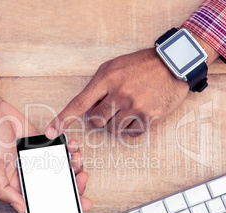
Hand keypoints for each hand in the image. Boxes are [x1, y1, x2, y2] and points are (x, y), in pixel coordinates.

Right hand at [0, 74, 91, 212]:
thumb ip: (2, 190)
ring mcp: (39, 160)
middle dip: (75, 185)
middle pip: (58, 187)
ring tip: (77, 159)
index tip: (79, 204)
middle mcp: (30, 175)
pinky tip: (72, 147)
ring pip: (63, 169)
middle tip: (82, 177)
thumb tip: (20, 209)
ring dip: (75, 166)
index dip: (62, 205)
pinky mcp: (44, 146)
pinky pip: (62, 151)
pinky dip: (70, 150)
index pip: (42, 201)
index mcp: (17, 185)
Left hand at [45, 31, 218, 137]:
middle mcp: (119, 94)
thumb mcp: (114, 67)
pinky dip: (131, 127)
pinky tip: (138, 113)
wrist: (173, 64)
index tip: (52, 131)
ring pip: (113, 129)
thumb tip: (86, 108)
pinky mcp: (149, 118)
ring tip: (128, 107)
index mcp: (107, 79)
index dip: (63, 119)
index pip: (79, 103)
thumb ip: (98, 86)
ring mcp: (134, 107)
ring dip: (116, 122)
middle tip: (110, 108)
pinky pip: (131, 134)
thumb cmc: (141, 65)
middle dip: (99, 118)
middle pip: (95, 121)